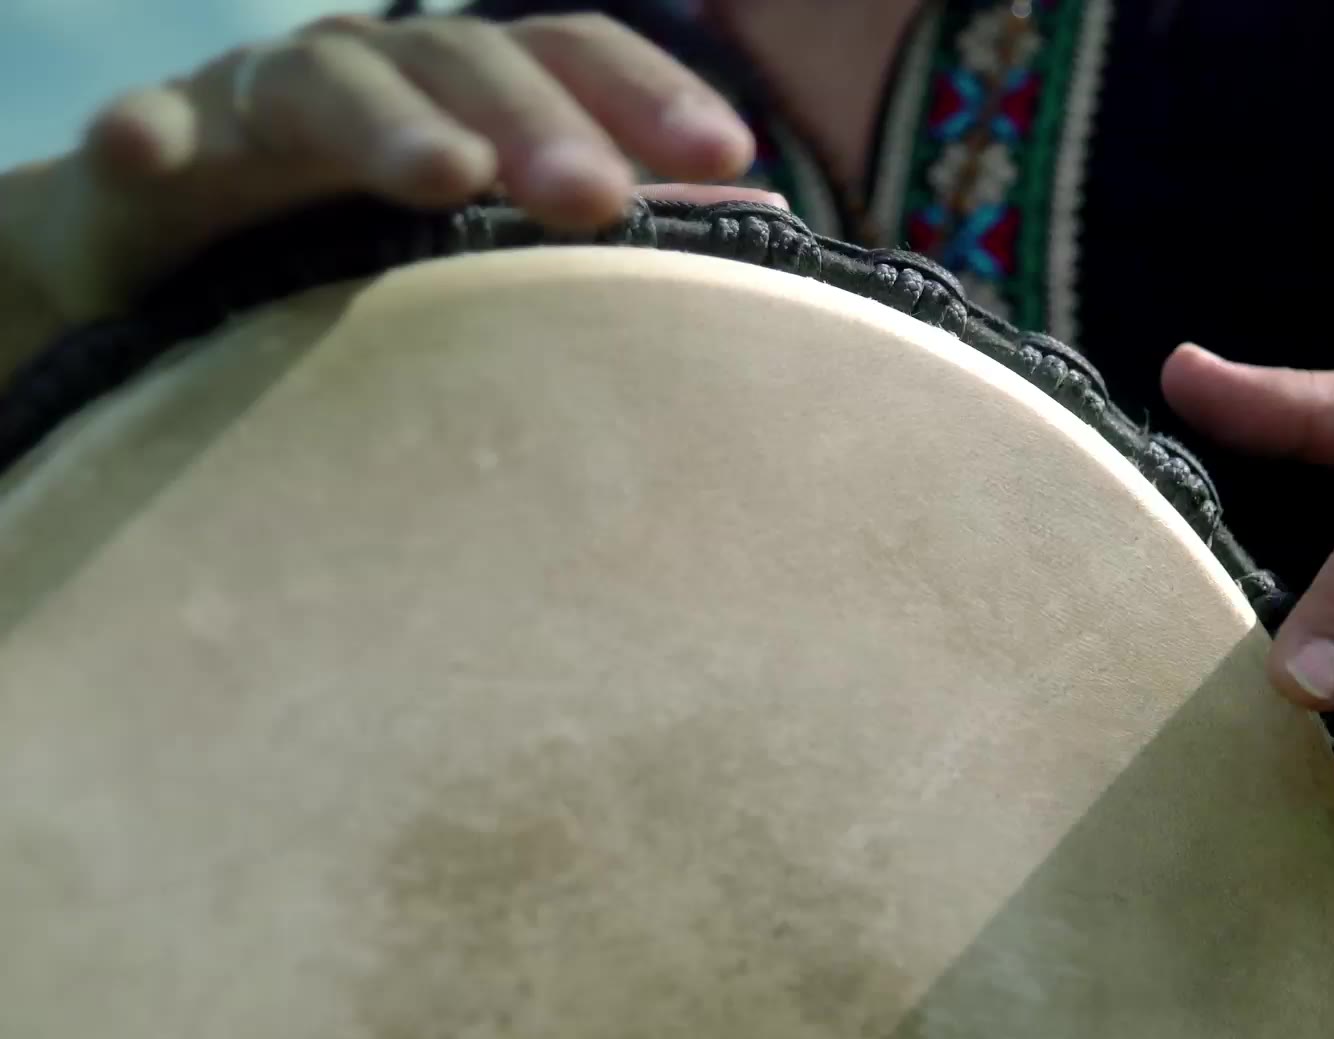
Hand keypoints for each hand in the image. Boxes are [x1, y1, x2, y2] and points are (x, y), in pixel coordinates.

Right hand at [16, 11, 770, 326]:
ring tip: (444, 175)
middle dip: (537, 125)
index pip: (571, 56)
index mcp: (469, 88)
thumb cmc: (370, 248)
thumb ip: (603, 215)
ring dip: (387, 122)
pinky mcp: (157, 153)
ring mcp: (258, 102)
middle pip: (464, 63)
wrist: (181, 262)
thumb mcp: (493, 232)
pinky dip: (149, 137)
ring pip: (324, 81)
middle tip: (595, 199)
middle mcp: (377, 72)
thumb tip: (761, 230)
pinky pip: (147, 136)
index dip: (648, 94)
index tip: (730, 158)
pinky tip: (151, 151)